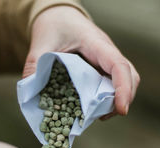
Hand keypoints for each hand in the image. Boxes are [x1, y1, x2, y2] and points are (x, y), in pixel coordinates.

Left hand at [23, 6, 139, 117]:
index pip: (118, 65)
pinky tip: (93, 110)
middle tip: (104, 117)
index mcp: (95, 44)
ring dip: (116, 100)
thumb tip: (30, 92)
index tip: (121, 109)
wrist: (58, 18)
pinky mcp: (102, 68)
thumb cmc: (53, 27)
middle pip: (130, 75)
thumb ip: (34, 66)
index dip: (123, 88)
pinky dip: (107, 98)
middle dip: (124, 98)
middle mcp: (107, 52)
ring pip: (125, 80)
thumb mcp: (40, 45)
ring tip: (98, 116)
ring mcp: (106, 60)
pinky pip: (112, 84)